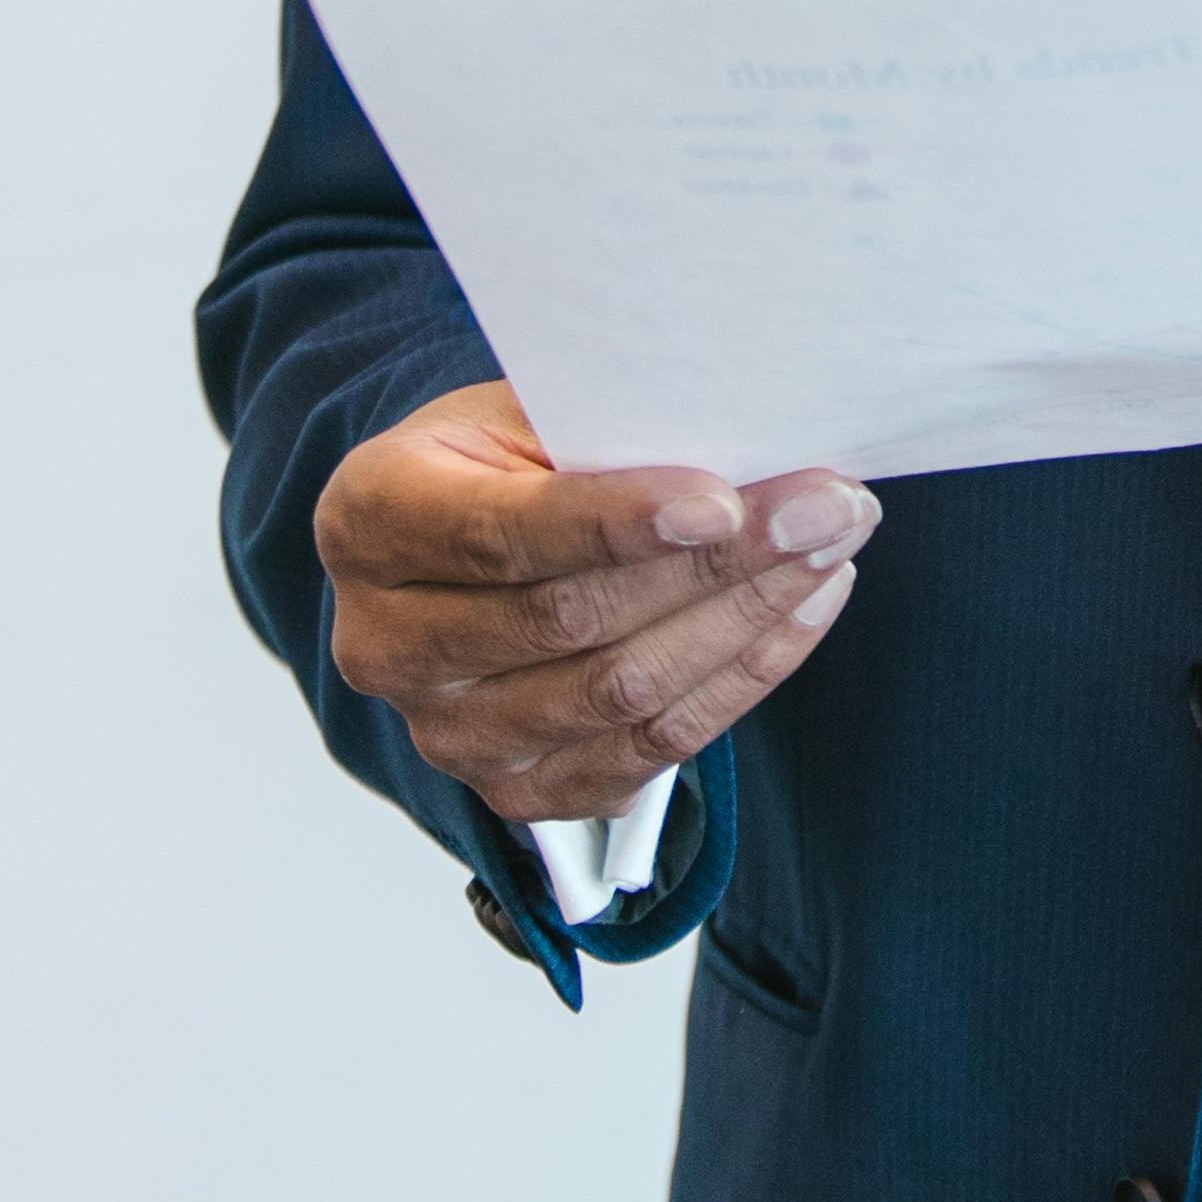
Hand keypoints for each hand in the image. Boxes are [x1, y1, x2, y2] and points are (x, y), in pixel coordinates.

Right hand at [316, 381, 877, 835]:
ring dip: (746, 622)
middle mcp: (386, 644)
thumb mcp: (526, 409)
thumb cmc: (508, 457)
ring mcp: (447, 734)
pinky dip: (740, 681)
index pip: (499, 534)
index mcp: (370, 522)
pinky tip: (800, 613)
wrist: (464, 543)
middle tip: (827, 507)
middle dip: (718, 564)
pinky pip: (650, 752)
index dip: (616, 522)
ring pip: (620, 695)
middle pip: (571, 620)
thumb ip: (607, 425)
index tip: (724, 500)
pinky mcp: (518, 792)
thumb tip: (748, 436)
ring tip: (830, 550)